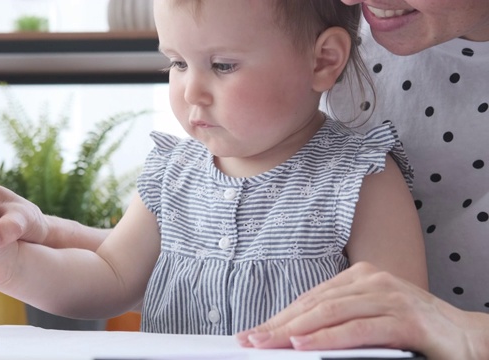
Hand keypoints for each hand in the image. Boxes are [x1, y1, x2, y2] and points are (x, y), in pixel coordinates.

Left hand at [236, 262, 488, 359]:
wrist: (470, 339)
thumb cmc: (414, 333)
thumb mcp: (369, 322)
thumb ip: (338, 325)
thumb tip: (293, 339)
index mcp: (359, 277)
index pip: (310, 299)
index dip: (279, 317)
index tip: (252, 333)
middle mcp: (372, 280)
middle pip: (314, 304)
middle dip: (278, 325)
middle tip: (249, 341)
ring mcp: (389, 296)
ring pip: (331, 313)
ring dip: (294, 332)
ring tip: (266, 344)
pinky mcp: (405, 318)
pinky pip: (359, 329)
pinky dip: (328, 338)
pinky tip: (304, 345)